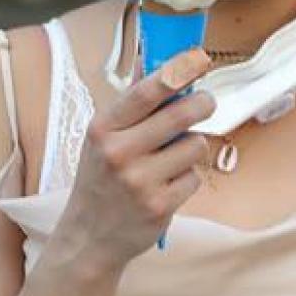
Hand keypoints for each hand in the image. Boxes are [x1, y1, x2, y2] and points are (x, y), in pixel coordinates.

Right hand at [56, 48, 215, 269]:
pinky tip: (167, 185)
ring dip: (191, 149)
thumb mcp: (102, 140)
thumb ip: (132, 108)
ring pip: (194, 146)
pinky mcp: (160, 206)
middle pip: (181, 115)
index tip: (199, 59)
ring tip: (172, 158)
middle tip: (207, 102)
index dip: (177, 72)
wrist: (88, 236)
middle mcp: (118, 152)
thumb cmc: (100, 180)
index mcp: (103, 129)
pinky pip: (195, 177)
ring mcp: (139, 181)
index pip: (145, 92)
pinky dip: (187, 179)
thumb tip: (159, 67)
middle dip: (202, 103)